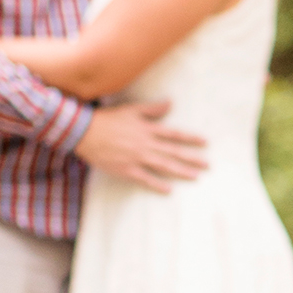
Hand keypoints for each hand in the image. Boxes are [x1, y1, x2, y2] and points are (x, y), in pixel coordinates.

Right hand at [75, 101, 206, 192]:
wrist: (85, 132)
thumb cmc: (108, 119)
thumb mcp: (131, 110)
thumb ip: (152, 108)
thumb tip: (170, 103)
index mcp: (147, 129)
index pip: (174, 134)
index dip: (190, 138)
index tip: (205, 143)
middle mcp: (145, 144)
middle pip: (173, 152)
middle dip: (192, 158)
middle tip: (208, 165)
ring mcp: (136, 158)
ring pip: (163, 165)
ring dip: (181, 171)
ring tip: (196, 176)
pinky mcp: (126, 169)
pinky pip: (144, 178)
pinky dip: (157, 184)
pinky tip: (169, 189)